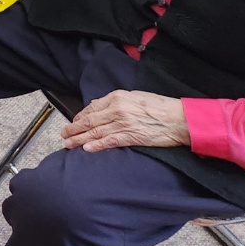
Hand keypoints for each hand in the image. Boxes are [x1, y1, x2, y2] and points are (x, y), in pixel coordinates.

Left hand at [62, 90, 189, 151]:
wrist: (180, 118)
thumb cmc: (160, 106)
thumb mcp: (135, 96)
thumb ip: (116, 101)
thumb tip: (98, 107)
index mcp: (117, 97)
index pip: (92, 108)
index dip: (80, 117)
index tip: (73, 123)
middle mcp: (117, 109)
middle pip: (89, 120)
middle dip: (74, 128)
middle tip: (63, 135)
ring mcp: (123, 123)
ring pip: (95, 131)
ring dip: (80, 139)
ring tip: (68, 144)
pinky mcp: (132, 136)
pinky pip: (110, 141)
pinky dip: (96, 145)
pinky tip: (86, 149)